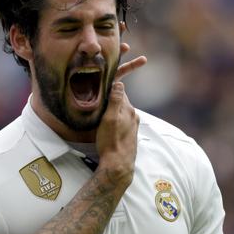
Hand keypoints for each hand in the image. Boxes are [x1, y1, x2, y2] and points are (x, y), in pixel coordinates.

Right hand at [95, 42, 144, 186]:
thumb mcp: (109, 119)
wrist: (119, 166)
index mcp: (127, 109)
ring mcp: (132, 125)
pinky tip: (108, 119)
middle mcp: (132, 115)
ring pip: (121, 108)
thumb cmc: (111, 142)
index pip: (119, 88)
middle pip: (121, 97)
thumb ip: (115, 100)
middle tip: (105, 79)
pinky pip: (122, 118)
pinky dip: (115, 114)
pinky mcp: (130, 133)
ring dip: (113, 103)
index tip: (108, 67)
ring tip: (101, 101)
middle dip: (113, 89)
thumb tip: (119, 82)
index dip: (112, 78)